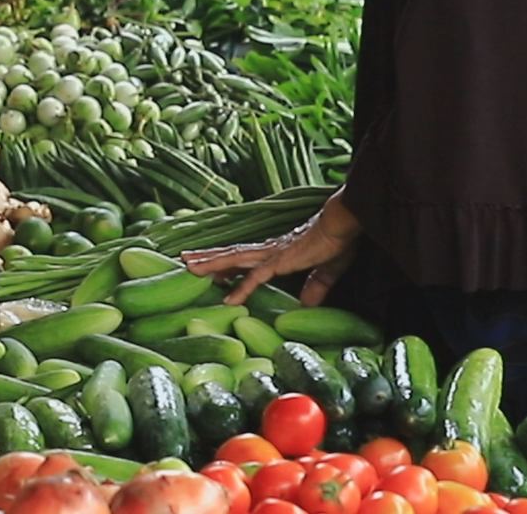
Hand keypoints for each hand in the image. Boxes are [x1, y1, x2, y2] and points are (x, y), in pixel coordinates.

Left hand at [183, 193, 363, 305]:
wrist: (343, 224)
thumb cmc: (336, 242)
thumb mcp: (325, 270)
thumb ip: (316, 285)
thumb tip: (309, 302)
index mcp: (276, 252)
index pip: (243, 256)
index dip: (224, 260)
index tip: (207, 265)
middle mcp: (268, 251)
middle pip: (230, 254)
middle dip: (207, 258)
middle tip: (183, 260)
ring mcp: (272, 255)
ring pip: (233, 260)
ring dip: (211, 265)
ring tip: (188, 268)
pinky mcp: (280, 261)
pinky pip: (256, 277)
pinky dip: (240, 288)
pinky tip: (227, 299)